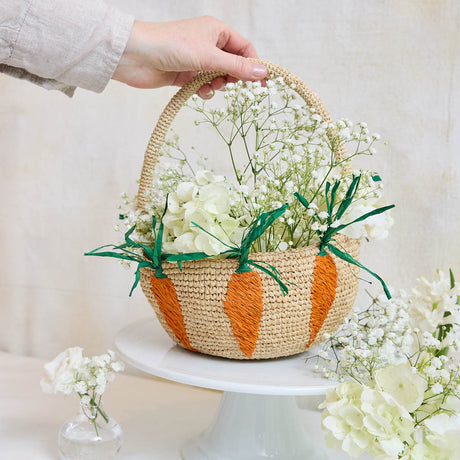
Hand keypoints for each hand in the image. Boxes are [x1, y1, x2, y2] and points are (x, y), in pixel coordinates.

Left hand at [112, 16, 266, 97]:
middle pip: (233, 65)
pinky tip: (199, 91)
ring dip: (218, 85)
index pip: (244, 48)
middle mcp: (208, 44)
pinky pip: (204, 85)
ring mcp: (197, 60)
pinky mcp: (185, 75)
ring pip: (218, 77)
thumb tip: (262, 72)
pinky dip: (204, 91)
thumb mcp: (209, 56)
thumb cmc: (171, 46)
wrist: (135, 56)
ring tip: (210, 86)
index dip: (254, 65)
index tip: (262, 85)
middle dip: (233, 77)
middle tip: (229, 85)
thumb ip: (236, 66)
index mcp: (216, 31)